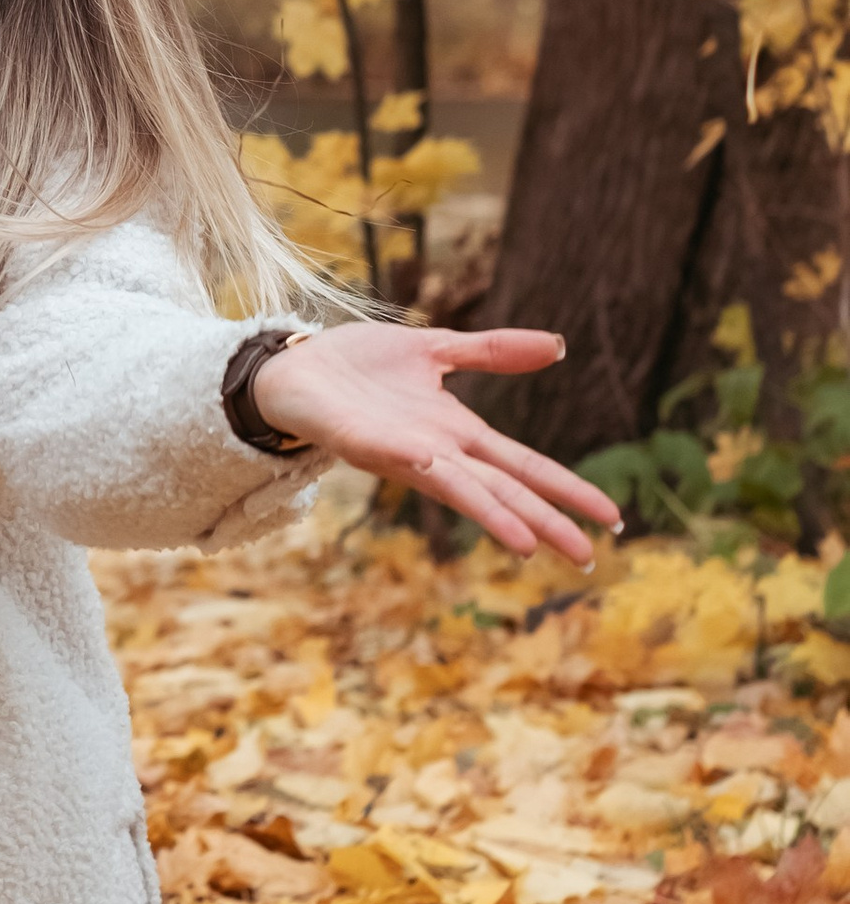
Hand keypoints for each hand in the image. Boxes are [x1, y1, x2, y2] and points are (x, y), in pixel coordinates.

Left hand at [253, 324, 619, 564]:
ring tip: (532, 544)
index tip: (611, 516)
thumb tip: (559, 345)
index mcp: (456, 432)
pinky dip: (419, 467)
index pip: (524, 466)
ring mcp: (400, 451)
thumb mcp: (435, 348)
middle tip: (589, 558)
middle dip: (546, 521)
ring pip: (458, 488)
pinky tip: (438, 469)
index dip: (565, 488)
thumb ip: (492, 352)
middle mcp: (436, 451)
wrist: (294, 366)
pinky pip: (394, 458)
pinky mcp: (361, 442)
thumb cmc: (360, 365)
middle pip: (503, 489)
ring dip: (493, 515)